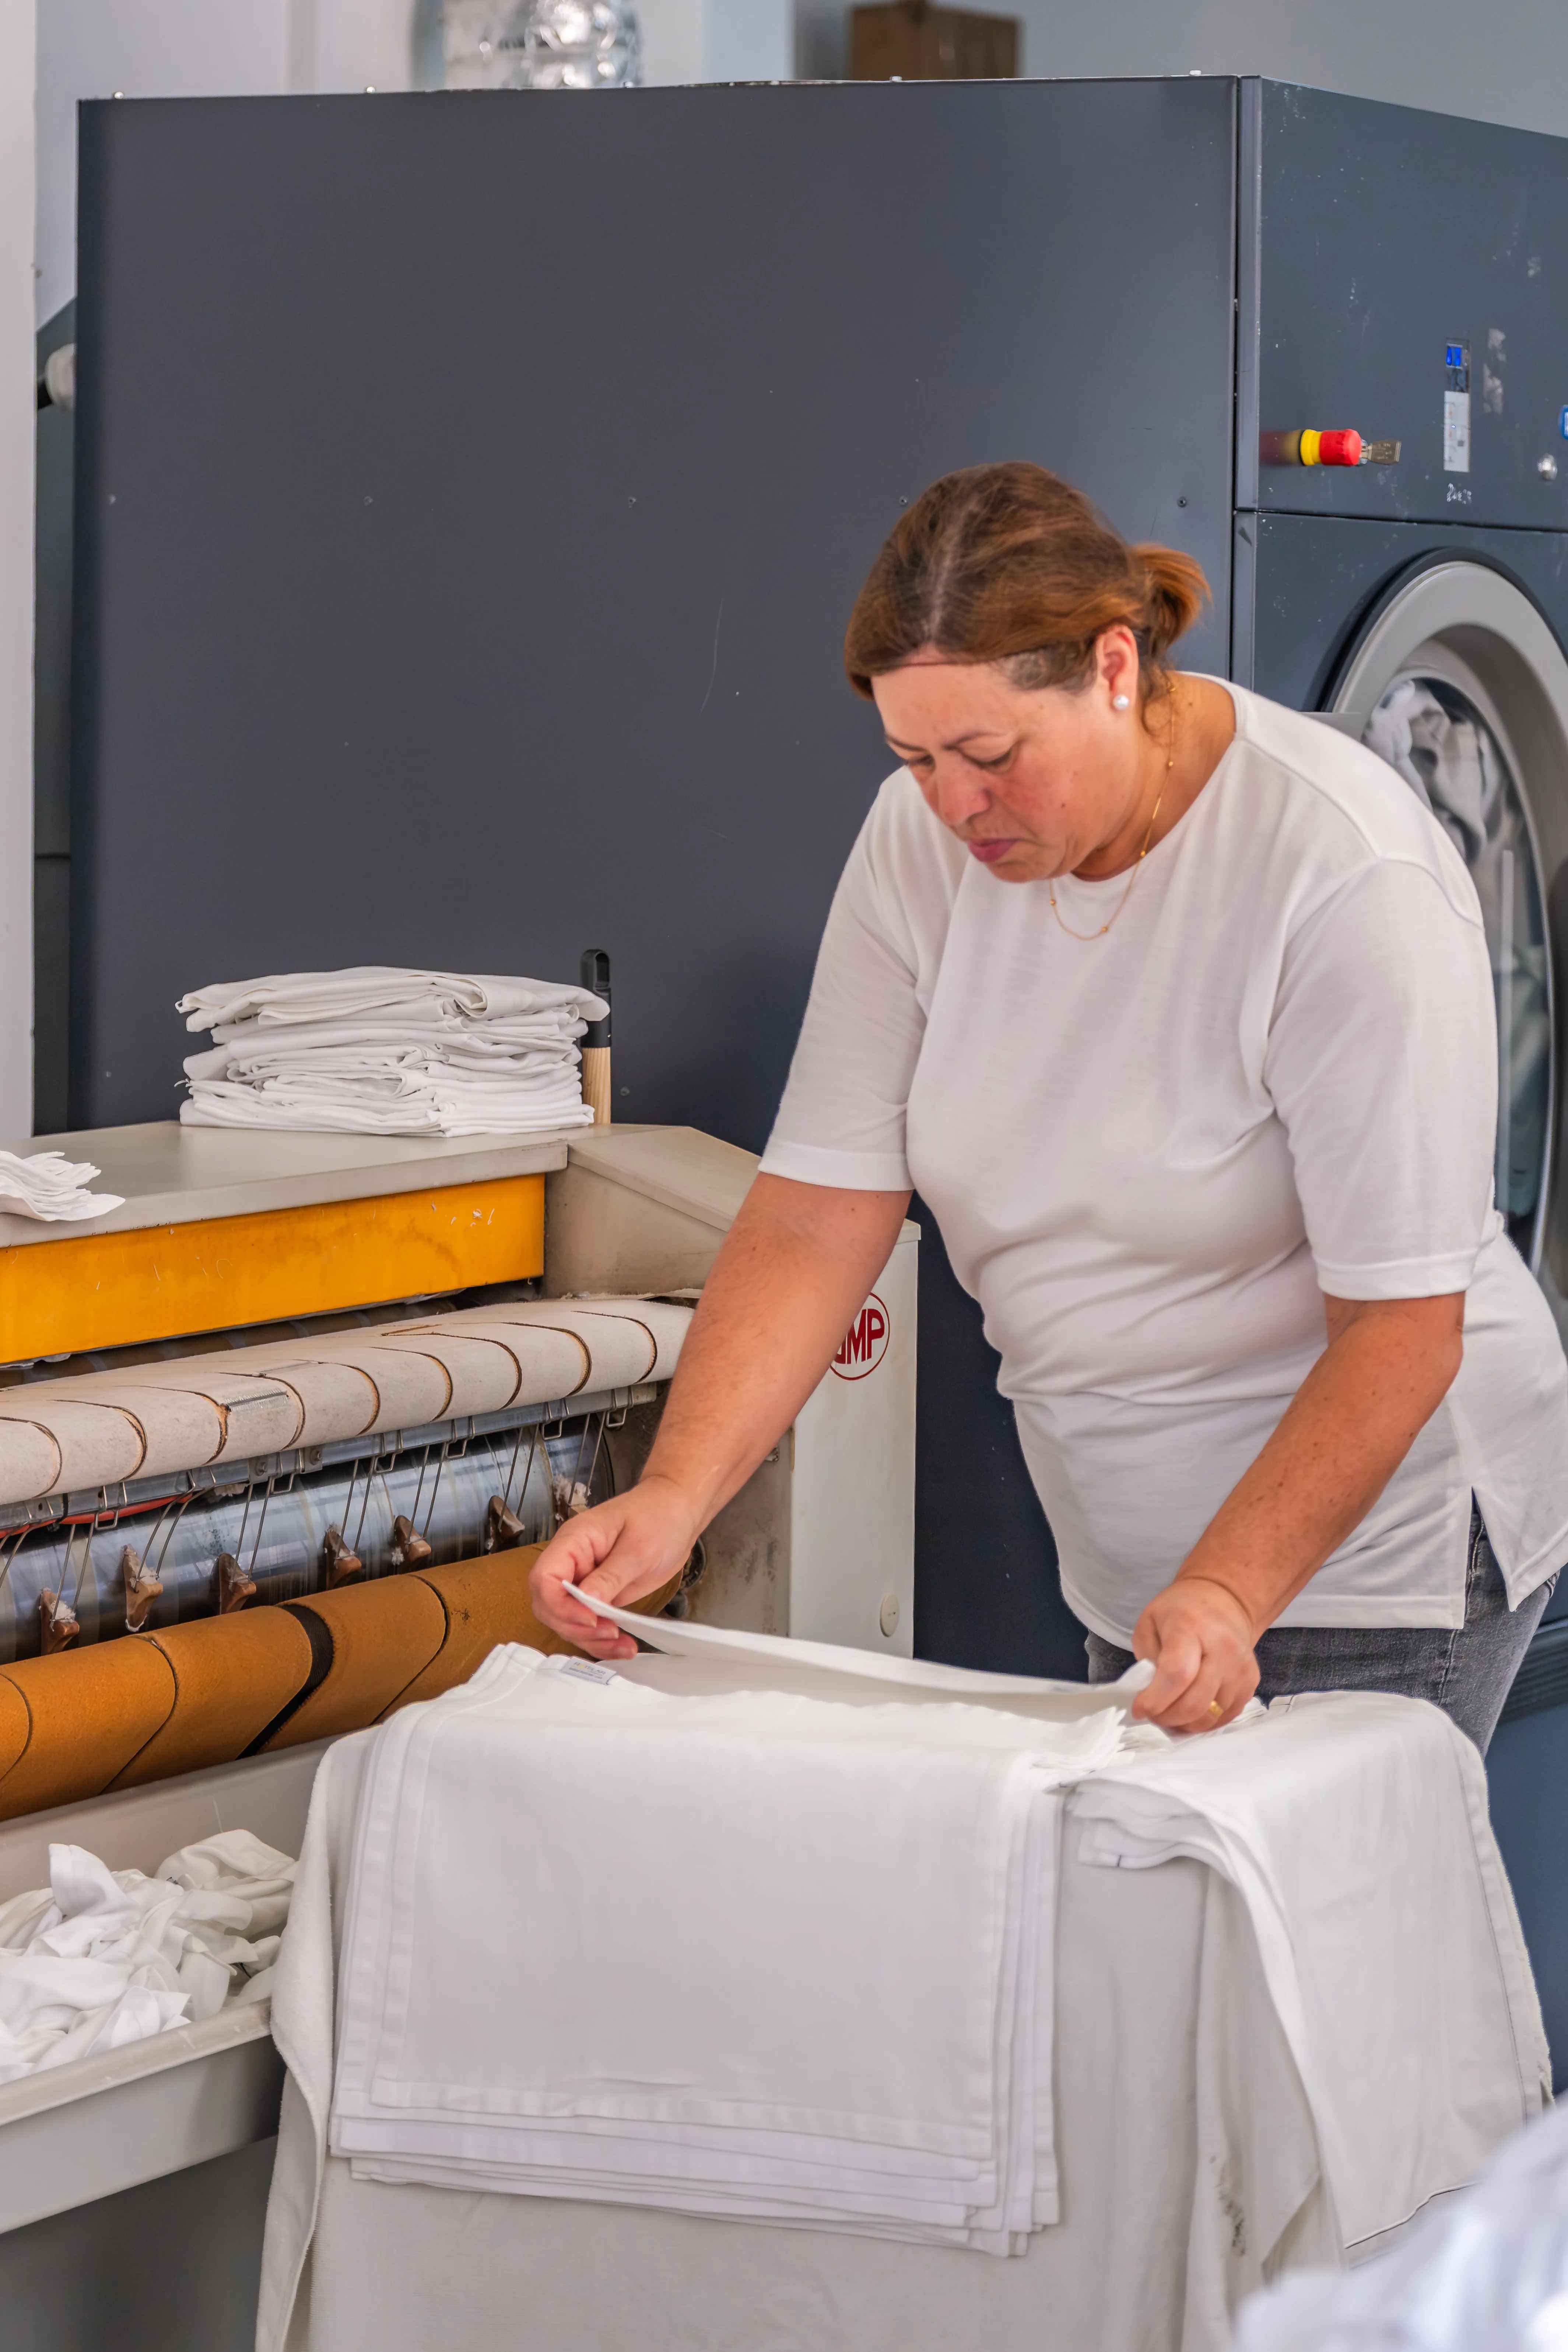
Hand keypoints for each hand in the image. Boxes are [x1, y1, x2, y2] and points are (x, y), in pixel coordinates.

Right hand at [528, 1476, 698, 1659]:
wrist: (679, 1512)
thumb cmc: (659, 1516)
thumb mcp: (638, 1547)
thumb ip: (610, 1575)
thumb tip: (584, 1601)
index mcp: (574, 1540)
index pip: (544, 1577)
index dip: (560, 1604)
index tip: (589, 1617)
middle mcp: (573, 1561)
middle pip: (549, 1604)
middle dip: (574, 1626)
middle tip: (608, 1633)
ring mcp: (585, 1579)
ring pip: (567, 1619)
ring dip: (590, 1638)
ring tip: (622, 1646)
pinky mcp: (600, 1594)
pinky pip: (590, 1622)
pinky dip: (602, 1638)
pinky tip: (622, 1646)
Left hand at [1130, 1576, 1259, 1731]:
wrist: (1224, 1600)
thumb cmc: (1180, 1610)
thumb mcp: (1149, 1622)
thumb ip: (1146, 1659)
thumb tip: (1151, 1695)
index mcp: (1191, 1627)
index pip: (1177, 1674)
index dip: (1156, 1700)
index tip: (1139, 1709)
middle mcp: (1223, 1648)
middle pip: (1195, 1703)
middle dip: (1167, 1717)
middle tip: (1153, 1714)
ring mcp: (1241, 1667)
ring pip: (1211, 1716)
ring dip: (1185, 1723)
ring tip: (1170, 1712)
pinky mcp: (1251, 1682)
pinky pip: (1226, 1716)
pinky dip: (1204, 1721)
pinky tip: (1190, 1709)